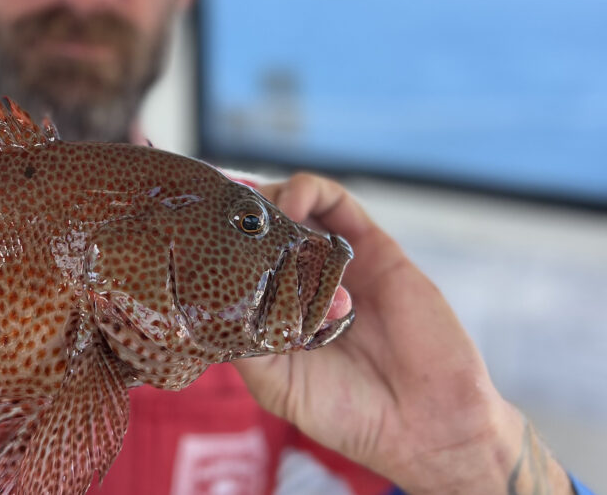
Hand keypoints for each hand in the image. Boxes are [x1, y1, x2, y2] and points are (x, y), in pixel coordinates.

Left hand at [234, 173, 570, 493]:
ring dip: (267, 200)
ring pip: (292, 205)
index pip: (238, 259)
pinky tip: (291, 209)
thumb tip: (205, 300)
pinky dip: (307, 192)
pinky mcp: (372, 247)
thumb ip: (241, 342)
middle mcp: (304, 280)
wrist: (425, 423)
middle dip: (238, 214)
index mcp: (277, 308)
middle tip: (219, 214)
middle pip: (260, 226)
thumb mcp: (275, 384)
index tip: (190, 229)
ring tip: (258, 219)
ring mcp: (337, 262)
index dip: (216, 241)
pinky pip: (335, 202)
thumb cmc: (348, 413)